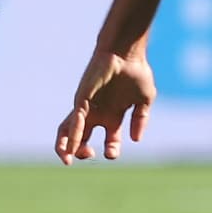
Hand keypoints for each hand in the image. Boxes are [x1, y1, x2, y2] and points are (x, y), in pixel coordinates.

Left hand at [55, 48, 155, 163]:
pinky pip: (74, 120)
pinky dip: (73, 133)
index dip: (110, 149)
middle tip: (90, 155)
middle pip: (83, 137)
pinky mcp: (81, 99)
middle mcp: (98, 113)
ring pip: (70, 130)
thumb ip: (140, 119)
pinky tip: (73, 144)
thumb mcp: (144, 100)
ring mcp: (87, 106)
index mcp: (113, 115)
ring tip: (67, 159)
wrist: (126, 54)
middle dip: (83, 152)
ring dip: (67, 146)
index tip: (111, 154)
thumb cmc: (136, 72)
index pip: (109, 138)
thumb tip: (136, 140)